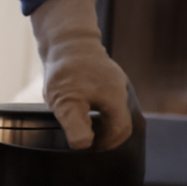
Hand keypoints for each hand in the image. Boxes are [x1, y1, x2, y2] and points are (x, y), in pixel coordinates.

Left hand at [31, 0, 133, 150]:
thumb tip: (85, 146)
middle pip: (119, 121)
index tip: (90, 147)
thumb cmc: (66, 71)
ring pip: (112, 109)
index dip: (107, 144)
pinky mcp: (105, 74)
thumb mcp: (65, 104)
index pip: (121, 132)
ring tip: (81, 121)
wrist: (65, 38)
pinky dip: (95, 106)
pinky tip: (79, 104)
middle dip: (104, 133)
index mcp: (116, 100)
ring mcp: (114, 80)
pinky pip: (105, 96)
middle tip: (85, 137)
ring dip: (99, 120)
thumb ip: (77, 128)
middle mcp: (120, 90)